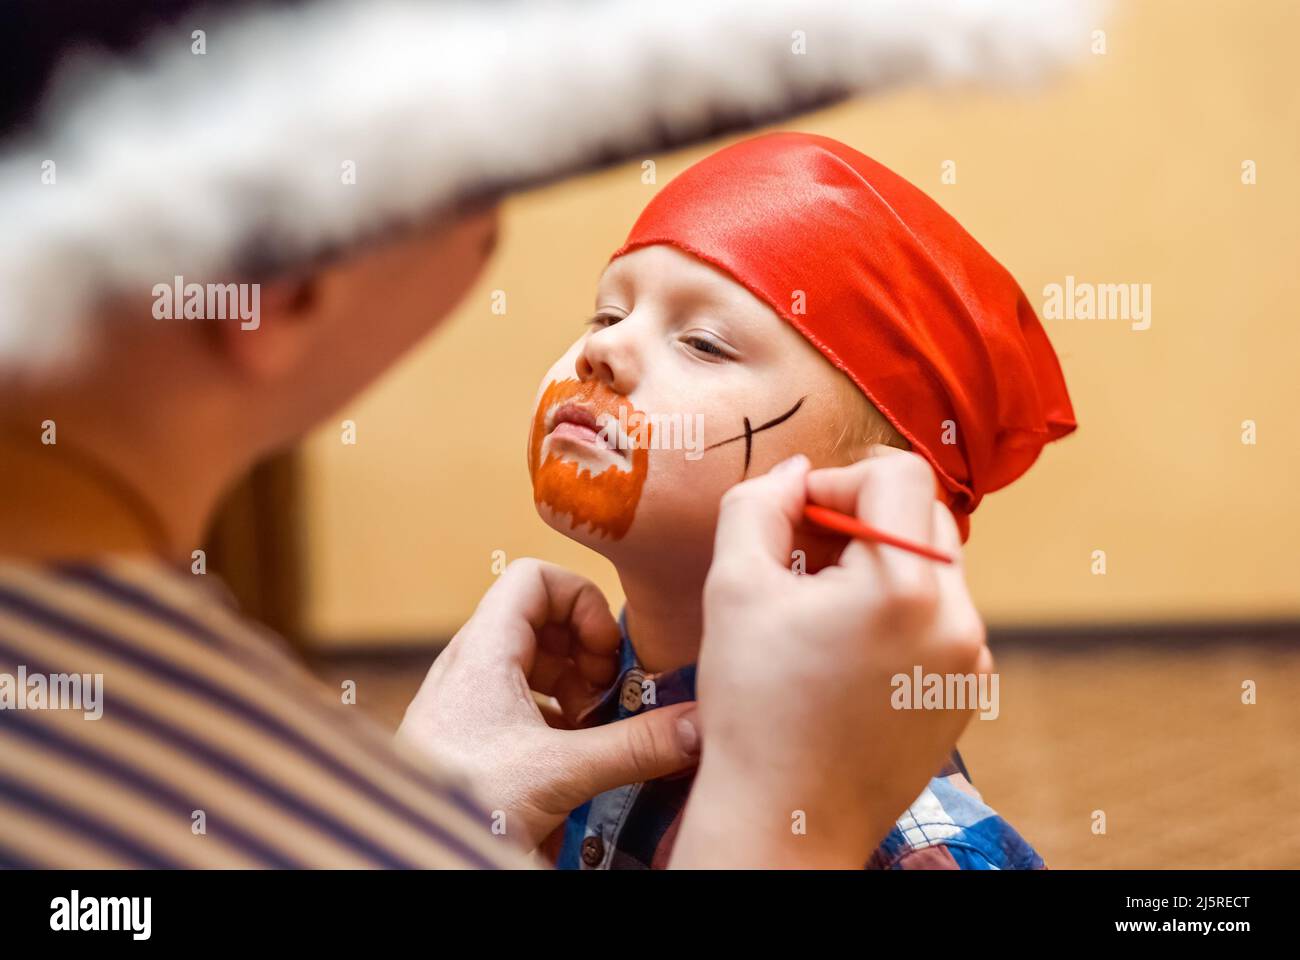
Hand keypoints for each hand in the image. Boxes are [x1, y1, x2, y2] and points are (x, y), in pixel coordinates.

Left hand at [397, 559, 699, 850]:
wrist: (406, 852)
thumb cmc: (460, 801)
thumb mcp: (560, 772)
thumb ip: (635, 747)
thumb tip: (697, 724)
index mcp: (485, 650)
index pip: (535, 577)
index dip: (581, 601)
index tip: (606, 651)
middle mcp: (474, 665)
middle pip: (543, 622)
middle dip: (587, 655)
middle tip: (609, 697)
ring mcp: (471, 701)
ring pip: (535, 667)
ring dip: (575, 690)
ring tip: (595, 731)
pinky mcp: (473, 735)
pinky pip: (523, 705)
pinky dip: (557, 721)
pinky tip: (573, 762)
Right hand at [672, 447, 990, 867]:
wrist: (786, 818)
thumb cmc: (753, 706)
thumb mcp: (733, 586)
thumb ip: (757, 504)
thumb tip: (795, 472)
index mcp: (905, 587)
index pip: (896, 477)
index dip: (838, 481)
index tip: (796, 517)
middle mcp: (957, 620)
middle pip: (922, 518)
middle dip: (861, 522)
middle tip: (802, 557)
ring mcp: (970, 660)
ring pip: (933, 568)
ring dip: (880, 567)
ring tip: (819, 609)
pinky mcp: (967, 692)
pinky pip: (942, 619)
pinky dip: (900, 613)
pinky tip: (846, 649)